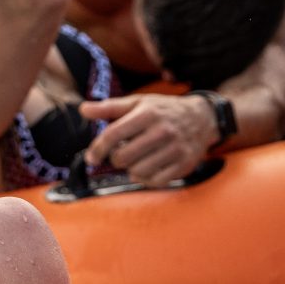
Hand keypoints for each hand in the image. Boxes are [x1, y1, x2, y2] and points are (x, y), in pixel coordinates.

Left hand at [79, 93, 215, 186]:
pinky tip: (146, 169)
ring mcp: (175, 149)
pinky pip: (155, 181)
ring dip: (130, 169)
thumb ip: (109, 108)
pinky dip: (145, 178)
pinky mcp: (184, 164)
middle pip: (123, 157)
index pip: (113, 135)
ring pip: (138, 172)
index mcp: (147, 114)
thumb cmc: (162, 110)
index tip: (91, 158)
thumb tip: (82, 109)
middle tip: (120, 154)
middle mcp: (163, 131)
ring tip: (134, 160)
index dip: (97, 149)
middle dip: (115, 159)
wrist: (202, 118)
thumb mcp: (137, 103)